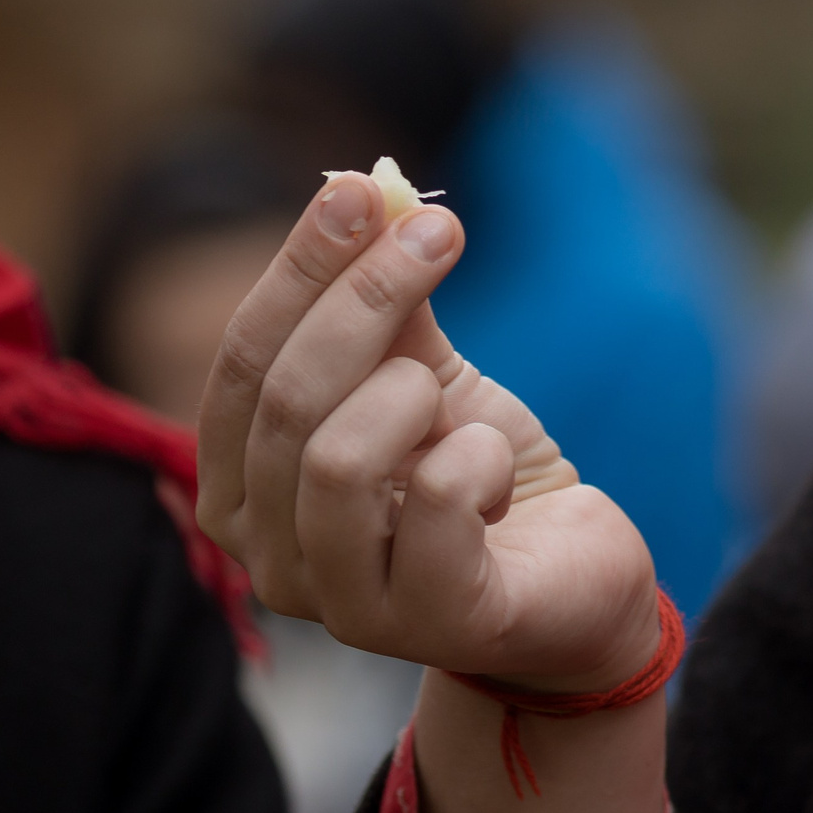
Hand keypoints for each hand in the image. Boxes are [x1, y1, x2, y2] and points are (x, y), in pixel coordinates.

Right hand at [196, 172, 660, 690]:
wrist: (571, 566)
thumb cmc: (475, 470)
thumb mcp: (424, 372)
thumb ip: (383, 302)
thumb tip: (367, 189)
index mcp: (241, 486)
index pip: (242, 361)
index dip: (298, 270)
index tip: (357, 190)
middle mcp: (267, 555)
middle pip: (287, 397)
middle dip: (366, 296)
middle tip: (441, 231)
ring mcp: (339, 605)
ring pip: (337, 457)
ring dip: (415, 394)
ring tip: (453, 403)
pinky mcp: (427, 623)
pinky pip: (437, 504)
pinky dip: (479, 456)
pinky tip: (495, 471)